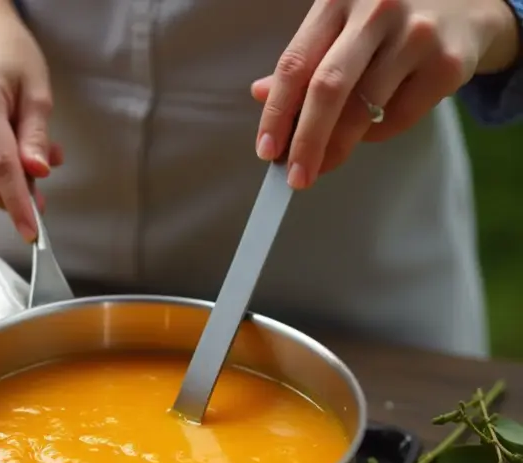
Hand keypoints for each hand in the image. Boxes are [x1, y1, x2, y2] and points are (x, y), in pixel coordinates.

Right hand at [0, 0, 62, 240]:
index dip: (17, 202)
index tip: (31, 229)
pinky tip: (6, 161)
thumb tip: (38, 173)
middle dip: (13, 198)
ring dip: (2, 188)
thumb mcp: (36, 87)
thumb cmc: (9, 51)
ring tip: (28, 166)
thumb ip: (36, 134)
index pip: (0, 164)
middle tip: (41, 194)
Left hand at [252, 0, 519, 188]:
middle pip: (327, 89)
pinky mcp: (446, 63)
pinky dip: (376, 134)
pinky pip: (397, 119)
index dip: (275, 114)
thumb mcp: (343, 23)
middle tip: (296, 178)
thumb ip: (305, 58)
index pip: (295, 65)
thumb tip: (260, 93)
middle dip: (307, 143)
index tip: (267, 152)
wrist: (470, 2)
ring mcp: (416, 34)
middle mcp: (376, 9)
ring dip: (339, 146)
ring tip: (328, 160)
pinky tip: (374, 126)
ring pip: (363, 110)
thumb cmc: (391, 18)